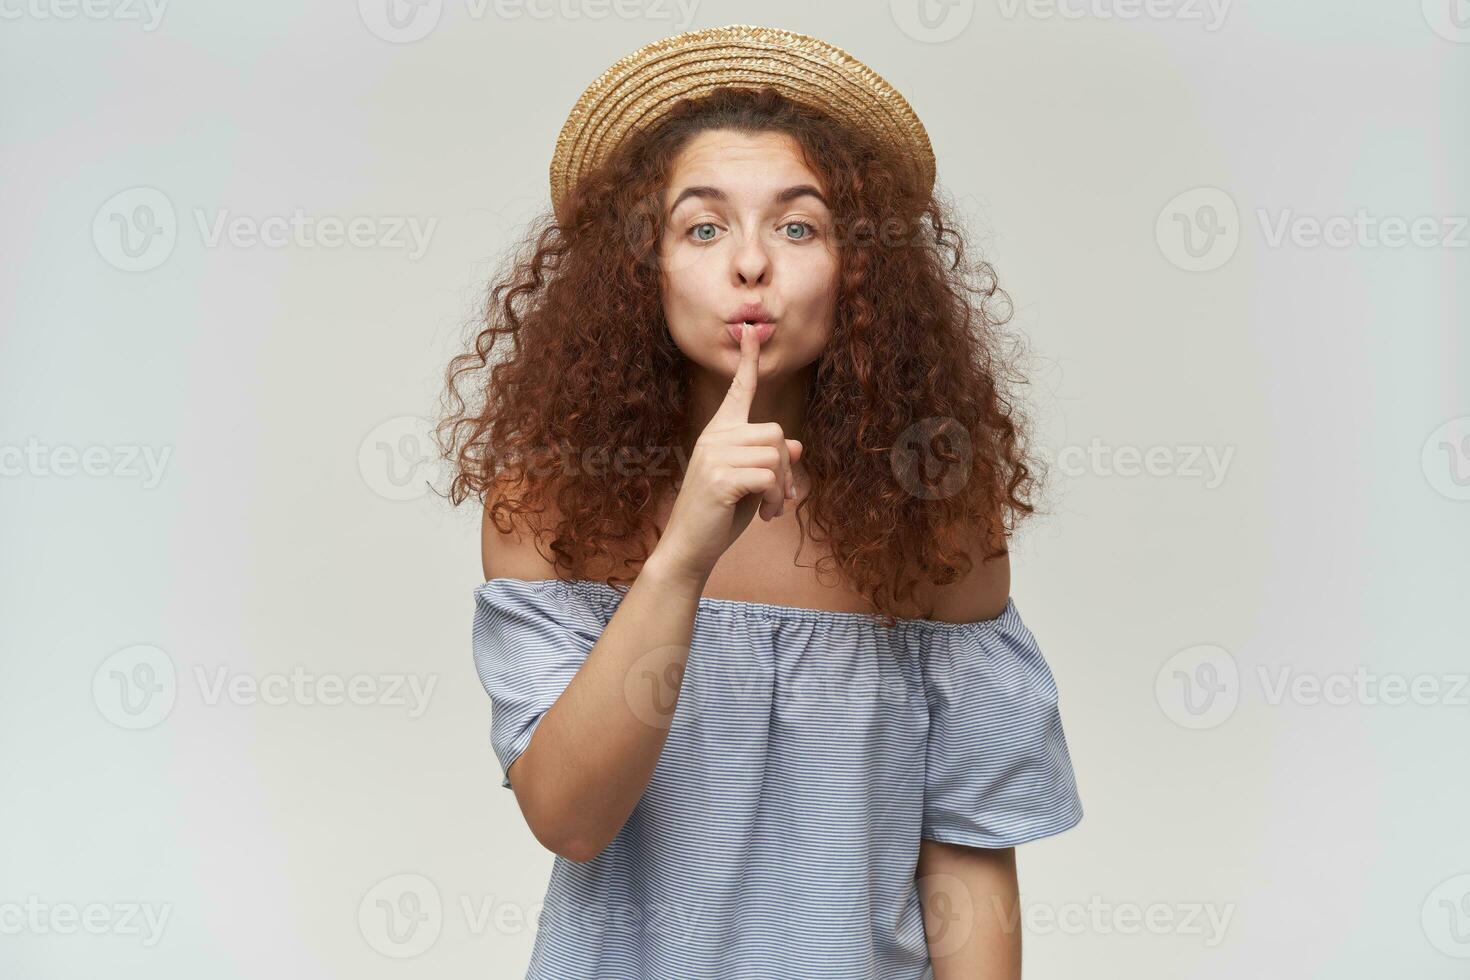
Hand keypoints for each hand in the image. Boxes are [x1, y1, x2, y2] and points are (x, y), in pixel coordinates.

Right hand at [652, 323, 802, 584]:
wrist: (689, 548)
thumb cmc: (719, 515)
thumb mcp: (751, 484)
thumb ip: (769, 461)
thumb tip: (795, 446)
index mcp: (719, 433)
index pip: (738, 391)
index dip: (748, 360)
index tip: (752, 330)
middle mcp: (714, 438)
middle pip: (775, 432)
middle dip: (786, 467)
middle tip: (780, 497)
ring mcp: (714, 456)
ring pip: (775, 454)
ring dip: (782, 487)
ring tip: (771, 508)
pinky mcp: (720, 478)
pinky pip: (768, 476)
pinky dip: (776, 498)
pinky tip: (766, 515)